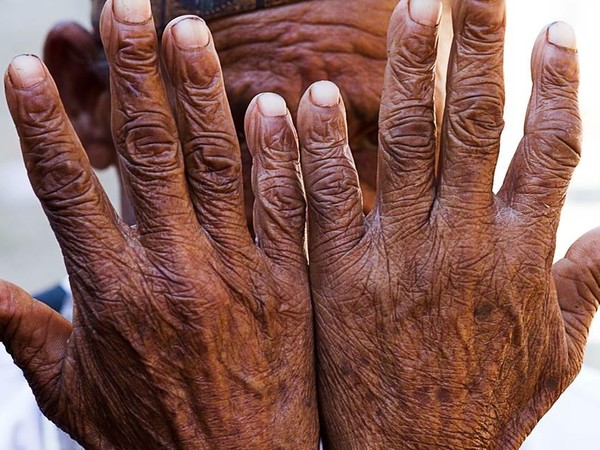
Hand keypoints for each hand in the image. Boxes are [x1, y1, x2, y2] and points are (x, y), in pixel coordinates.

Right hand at [0, 1, 316, 447]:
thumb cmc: (154, 436)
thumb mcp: (72, 389)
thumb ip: (21, 329)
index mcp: (111, 293)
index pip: (67, 188)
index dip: (43, 124)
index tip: (24, 66)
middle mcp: (172, 269)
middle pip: (148, 152)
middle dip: (132, 74)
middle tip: (127, 6)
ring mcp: (236, 271)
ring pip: (217, 164)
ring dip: (201, 92)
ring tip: (186, 32)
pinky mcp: (286, 281)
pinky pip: (284, 206)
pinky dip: (280, 153)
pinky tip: (275, 103)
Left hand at [281, 0, 596, 447]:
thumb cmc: (484, 407)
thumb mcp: (557, 353)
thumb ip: (585, 289)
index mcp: (522, 256)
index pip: (550, 149)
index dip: (556, 86)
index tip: (555, 33)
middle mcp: (465, 243)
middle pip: (478, 124)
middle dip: (481, 47)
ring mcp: (400, 256)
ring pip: (408, 143)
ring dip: (410, 70)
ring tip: (413, 8)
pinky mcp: (341, 276)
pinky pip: (329, 197)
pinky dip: (320, 144)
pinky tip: (309, 97)